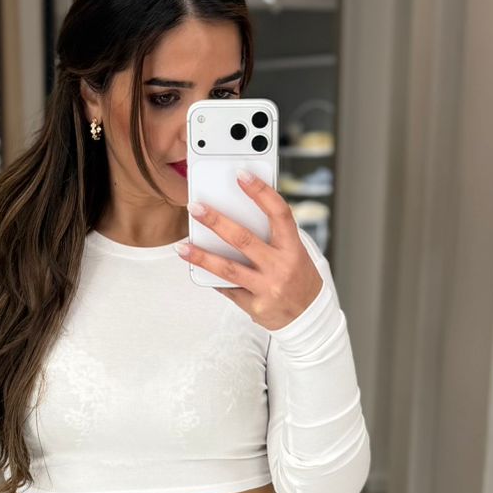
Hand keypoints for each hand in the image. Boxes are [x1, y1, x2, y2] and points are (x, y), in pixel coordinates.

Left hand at [175, 172, 323, 329]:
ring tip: (182, 246)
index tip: (241, 175)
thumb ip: (272, 236)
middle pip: (244, 239)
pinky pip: (228, 289)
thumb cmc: (299, 278)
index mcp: (293, 248)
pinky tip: (197, 268)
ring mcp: (267, 288)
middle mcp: (281, 267)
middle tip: (196, 207)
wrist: (310, 317)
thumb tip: (237, 214)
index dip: (260, 192)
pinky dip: (212, 277)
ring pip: (228, 269)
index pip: (279, 213)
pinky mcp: (255, 306)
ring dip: (201, 256)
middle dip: (216, 221)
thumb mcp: (296, 253)